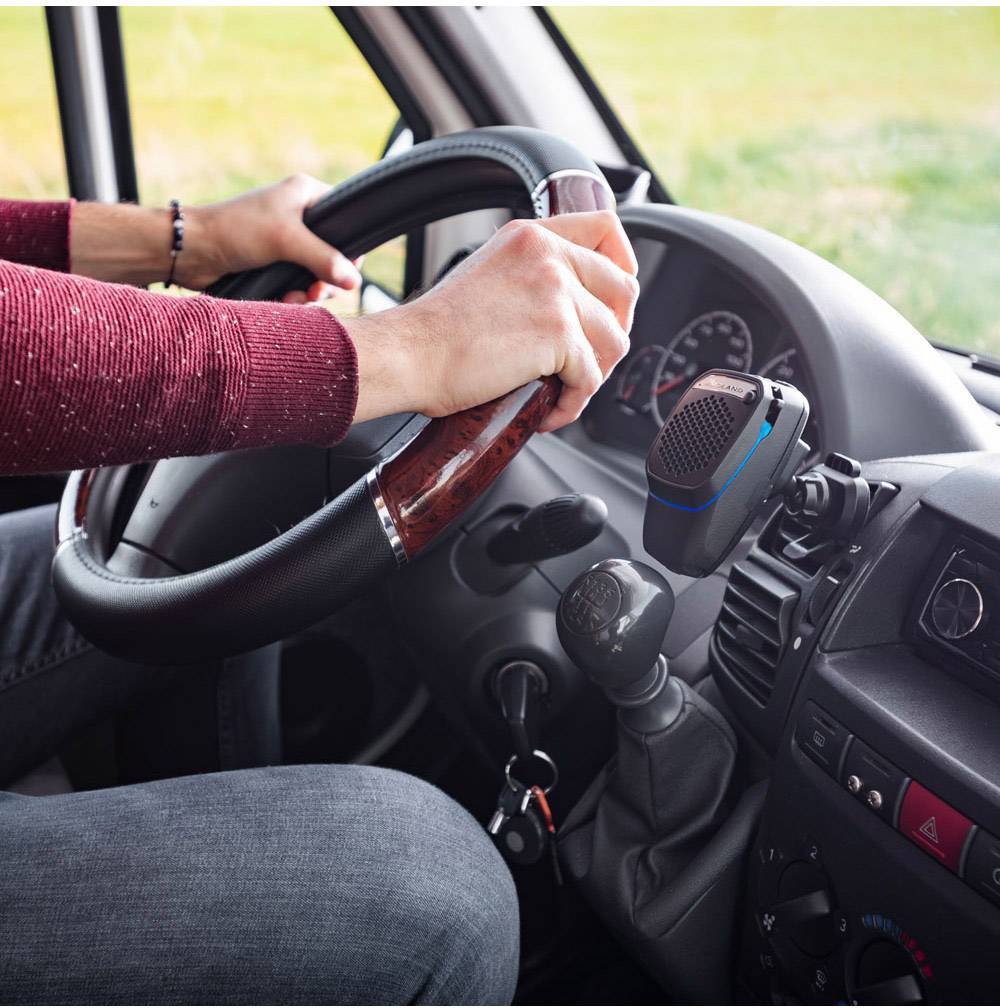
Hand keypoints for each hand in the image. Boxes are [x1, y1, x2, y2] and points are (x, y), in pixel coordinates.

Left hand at [182, 175, 361, 298]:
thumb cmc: (236, 230)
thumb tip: (355, 282)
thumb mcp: (286, 240)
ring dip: (311, 292)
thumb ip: (324, 258)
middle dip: (327, 280)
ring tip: (296, 299)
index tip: (347, 273)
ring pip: (317, 274)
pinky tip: (284, 301)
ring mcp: (287, 243)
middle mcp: (299, 217)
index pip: (345, 218)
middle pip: (334, 254)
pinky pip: (298, 285)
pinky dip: (295, 297)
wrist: (193, 251)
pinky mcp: (274, 264)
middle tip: (316, 292)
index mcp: (306, 195)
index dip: (351, 248)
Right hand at [346, 211, 637, 432]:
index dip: (623, 264)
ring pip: (614, 339)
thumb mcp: (487, 275)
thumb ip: (529, 276)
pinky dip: (572, 404)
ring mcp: (556, 293)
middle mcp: (548, 256)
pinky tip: (547, 412)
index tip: (614, 298)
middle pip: (624, 289)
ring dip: (594, 373)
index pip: (606, 229)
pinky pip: (591, 378)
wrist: (409, 355)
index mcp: (531, 238)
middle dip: (614, 331)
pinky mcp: (558, 335)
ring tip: (561, 391)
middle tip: (588, 359)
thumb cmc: (435, 332)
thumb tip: (566, 309)